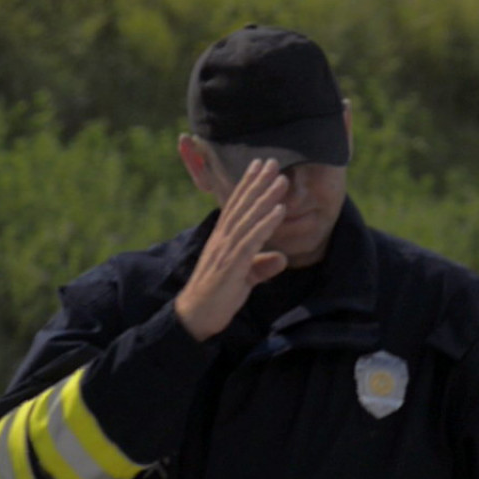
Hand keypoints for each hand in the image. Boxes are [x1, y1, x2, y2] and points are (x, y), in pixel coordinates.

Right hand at [174, 158, 288, 340]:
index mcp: (223, 239)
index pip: (237, 206)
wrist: (196, 316)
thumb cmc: (219, 295)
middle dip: (258, 182)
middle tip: (272, 161)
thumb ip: (261, 266)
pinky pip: (251, 240)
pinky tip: (279, 210)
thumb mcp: (244, 277)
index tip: (260, 166)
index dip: (248, 185)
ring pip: (248, 218)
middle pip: (242, 205)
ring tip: (281, 180)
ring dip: (266, 197)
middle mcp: (222, 239)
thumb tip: (282, 259)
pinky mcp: (231, 265)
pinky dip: (266, 224)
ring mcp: (226, 250)